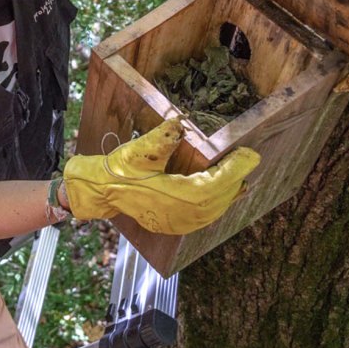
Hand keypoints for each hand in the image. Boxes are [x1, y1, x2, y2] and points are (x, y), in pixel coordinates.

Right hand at [62, 119, 258, 233]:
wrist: (99, 191)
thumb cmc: (118, 170)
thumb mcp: (137, 150)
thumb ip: (161, 138)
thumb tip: (180, 123)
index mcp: (169, 196)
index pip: (211, 186)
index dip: (233, 171)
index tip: (249, 156)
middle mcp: (175, 214)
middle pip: (215, 200)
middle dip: (234, 180)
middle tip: (248, 160)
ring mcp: (174, 223)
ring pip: (211, 212)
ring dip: (228, 194)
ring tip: (241, 177)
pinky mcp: (171, 225)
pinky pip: (202, 218)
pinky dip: (217, 206)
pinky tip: (225, 196)